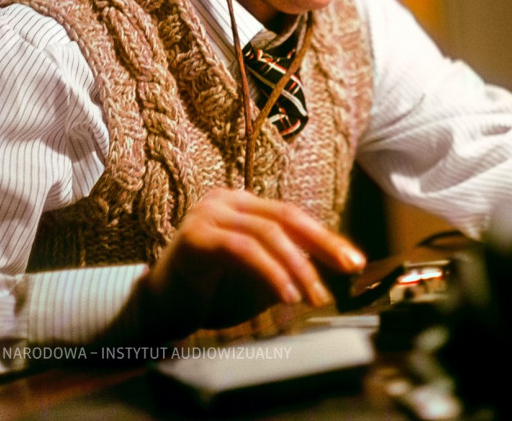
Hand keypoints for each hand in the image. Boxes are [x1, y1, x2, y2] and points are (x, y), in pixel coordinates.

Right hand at [137, 187, 365, 338]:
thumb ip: (286, 264)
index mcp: (242, 204)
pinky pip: (243, 249)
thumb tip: (330, 266)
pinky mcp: (195, 235)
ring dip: (296, 267)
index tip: (353, 261)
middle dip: (322, 243)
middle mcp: (226, 200)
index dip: (326, 237)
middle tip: (347, 268)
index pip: (292, 215)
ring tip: (313, 295)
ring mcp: (208, 213)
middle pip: (285, 217)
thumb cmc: (209, 294)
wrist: (159, 311)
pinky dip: (270, 272)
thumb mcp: (258, 277)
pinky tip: (286, 294)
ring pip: (267, 233)